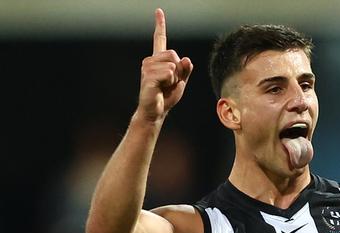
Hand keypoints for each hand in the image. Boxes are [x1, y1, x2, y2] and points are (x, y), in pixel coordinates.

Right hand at [137, 8, 192, 122]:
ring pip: (173, 65)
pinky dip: (170, 82)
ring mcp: (148, 67)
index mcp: (159, 60)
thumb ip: (185, 70)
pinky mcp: (148, 75)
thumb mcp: (181, 82)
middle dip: (179, 70)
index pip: (160, 39)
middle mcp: (151, 60)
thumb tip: (187, 59)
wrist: (157, 111)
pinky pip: (169, 73)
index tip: (159, 11)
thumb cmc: (167, 97)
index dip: (160, 25)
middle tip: (170, 82)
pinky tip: (161, 88)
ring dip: (174, 78)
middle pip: (174, 54)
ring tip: (164, 86)